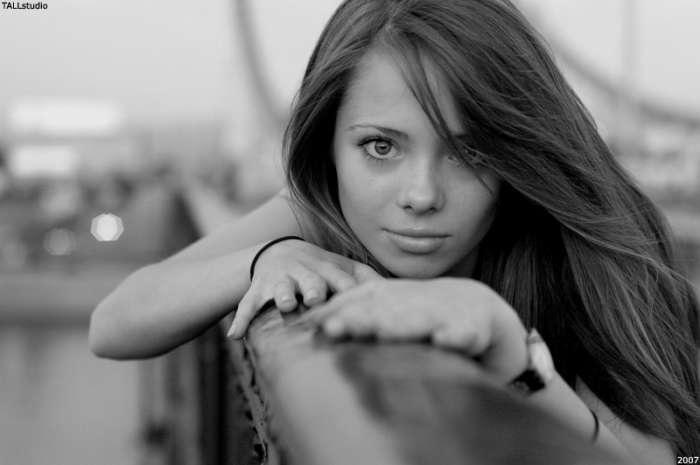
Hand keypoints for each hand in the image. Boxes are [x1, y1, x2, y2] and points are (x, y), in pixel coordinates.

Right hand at [228, 239, 381, 337]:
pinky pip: (247, 305)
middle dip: (314, 289)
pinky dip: (240, 319)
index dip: (347, 292)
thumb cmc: (318, 267)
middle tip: (316, 297)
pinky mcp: (258, 290)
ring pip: (281, 290)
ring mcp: (279, 282)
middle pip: (311, 282)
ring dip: (283, 297)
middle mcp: (302, 273)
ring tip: (286, 305)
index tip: (357, 304)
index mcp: (325, 270)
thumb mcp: (340, 267)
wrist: (276, 252)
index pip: (340, 281)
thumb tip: (397, 288)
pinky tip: (234, 335)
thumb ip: (365, 278)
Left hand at [302, 278, 528, 382]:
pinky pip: (464, 334)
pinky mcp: (473, 329)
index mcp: (392, 298)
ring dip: (399, 326)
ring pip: (419, 320)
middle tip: (333, 329)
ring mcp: (444, 313)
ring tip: (380, 333)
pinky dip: (455, 336)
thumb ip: (356, 314)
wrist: (482, 308)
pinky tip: (446, 340)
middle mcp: (414, 302)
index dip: (336, 310)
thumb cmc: (425, 314)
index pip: (359, 301)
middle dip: (358, 319)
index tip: (310, 325)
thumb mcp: (389, 310)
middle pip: (383, 310)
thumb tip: (310, 325)